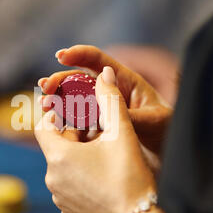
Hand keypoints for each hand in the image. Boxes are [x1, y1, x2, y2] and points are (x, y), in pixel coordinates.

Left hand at [35, 66, 155, 212]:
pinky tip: (101, 177)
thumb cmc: (130, 175)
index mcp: (58, 156)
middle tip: (96, 131)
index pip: (43, 126)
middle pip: (55, 147)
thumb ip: (110, 99)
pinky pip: (69, 187)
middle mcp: (52, 178)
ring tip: (102, 154)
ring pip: (62, 168)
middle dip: (72, 136)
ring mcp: (59, 198)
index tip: (72, 110)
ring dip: (76, 157)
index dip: (56, 114)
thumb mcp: (121, 132)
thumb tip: (105, 73)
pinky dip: (79, 177)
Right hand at [38, 45, 172, 154]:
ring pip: (73, 102)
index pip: (99, 62)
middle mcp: (109, 95)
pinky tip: (53, 126)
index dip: (79, 54)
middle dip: (60, 80)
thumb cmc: (167, 132)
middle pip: (79, 80)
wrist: (168, 158)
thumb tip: (107, 117)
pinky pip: (75, 124)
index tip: (61, 55)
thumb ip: (133, 116)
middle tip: (45, 87)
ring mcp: (100, 113)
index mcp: (125, 83)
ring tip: (44, 106)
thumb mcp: (155, 122)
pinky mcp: (94, 130)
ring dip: (56, 101)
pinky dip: (62, 123)